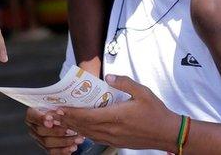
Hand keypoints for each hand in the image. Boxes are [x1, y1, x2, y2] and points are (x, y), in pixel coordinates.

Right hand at [25, 107, 84, 153]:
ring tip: (77, 138)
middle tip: (69, 129)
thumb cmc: (64, 110)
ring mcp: (40, 139)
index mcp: (34, 113)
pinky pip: (53, 152)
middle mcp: (34, 127)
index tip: (51, 119)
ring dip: (64, 141)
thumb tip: (62, 110)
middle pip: (41, 130)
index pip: (32, 115)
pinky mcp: (48, 148)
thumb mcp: (63, 104)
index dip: (40, 118)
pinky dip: (64, 150)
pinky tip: (73, 146)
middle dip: (57, 131)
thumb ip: (61, 106)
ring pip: (47, 142)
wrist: (70, 120)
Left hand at [58, 75, 179, 151]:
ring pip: (88, 134)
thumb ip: (125, 83)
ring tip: (61, 121)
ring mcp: (113, 138)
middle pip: (83, 126)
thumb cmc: (156, 112)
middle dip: (67, 120)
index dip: (72, 113)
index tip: (60, 108)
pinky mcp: (116, 142)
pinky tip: (78, 129)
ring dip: (73, 127)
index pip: (88, 116)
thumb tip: (109, 77)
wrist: (167, 133)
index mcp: (116, 116)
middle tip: (53, 114)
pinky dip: (84, 133)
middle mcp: (112, 130)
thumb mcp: (143, 92)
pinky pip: (95, 138)